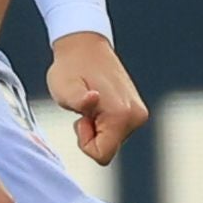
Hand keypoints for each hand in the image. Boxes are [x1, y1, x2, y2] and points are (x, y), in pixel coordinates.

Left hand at [38, 31, 147, 162]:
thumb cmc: (70, 67)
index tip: (81, 119)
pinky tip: (98, 101)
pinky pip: (115, 131)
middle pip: (108, 149)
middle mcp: (136, 116)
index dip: (85, 142)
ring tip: (91, 102)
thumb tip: (93, 99)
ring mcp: (138, 113)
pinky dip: (103, 121)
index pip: (102, 156)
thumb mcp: (64, 88)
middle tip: (85, 108)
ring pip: (112, 140)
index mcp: (122, 114)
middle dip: (92, 134)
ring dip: (97, 127)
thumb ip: (77, 101)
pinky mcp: (136, 110)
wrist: (84, 46)